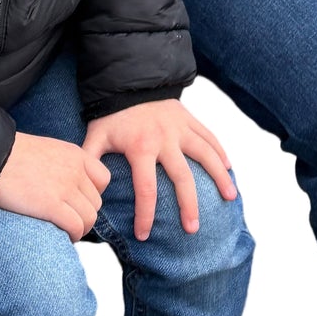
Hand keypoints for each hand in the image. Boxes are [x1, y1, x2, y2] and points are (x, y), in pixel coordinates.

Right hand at [0, 131, 110, 240]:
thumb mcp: (47, 150)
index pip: (104, 179)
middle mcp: (75, 170)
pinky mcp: (51, 206)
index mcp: (75, 155)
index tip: (78, 203)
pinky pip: (75, 226)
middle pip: (96, 203)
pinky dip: (72, 236)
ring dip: (80, 229)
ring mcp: (65, 188)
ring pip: (89, 218)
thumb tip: (66, 186)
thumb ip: (63, 165)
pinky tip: (62, 237)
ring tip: (66, 232)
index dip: (93, 195)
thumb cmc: (12, 155)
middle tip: (69, 222)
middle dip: (85, 215)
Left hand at [83, 100, 237, 240]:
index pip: (146, 189)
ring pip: (206, 155)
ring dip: (220, 177)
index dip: (145, 216)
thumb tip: (86, 193)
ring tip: (231, 198)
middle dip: (188, 206)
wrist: (131, 79)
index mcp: (141, 147)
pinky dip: (221, 152)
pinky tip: (229, 169)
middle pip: (182, 177)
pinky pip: (209, 137)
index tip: (144, 236)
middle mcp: (165, 139)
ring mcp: (180, 128)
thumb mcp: (96, 136)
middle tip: (192, 229)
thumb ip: (89, 163)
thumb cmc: (112, 114)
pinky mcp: (189, 119)